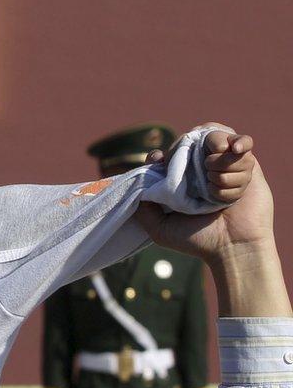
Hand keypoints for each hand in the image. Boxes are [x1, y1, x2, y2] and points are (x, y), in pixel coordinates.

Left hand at [135, 132, 268, 263]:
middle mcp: (202, 169)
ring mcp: (226, 166)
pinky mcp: (250, 167)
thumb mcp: (159, 228)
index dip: (161, 155)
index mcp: (181, 180)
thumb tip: (136, 185)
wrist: (233, 248)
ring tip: (214, 181)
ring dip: (217, 160)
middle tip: (200, 166)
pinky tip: (236, 147)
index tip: (158, 160)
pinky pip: (243, 144)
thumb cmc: (197, 240)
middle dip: (190, 146)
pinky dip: (240, 142)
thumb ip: (143, 207)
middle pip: (193, 139)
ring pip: (218, 141)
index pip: (168, 155)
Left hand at [198, 125, 256, 203]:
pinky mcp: (239, 192)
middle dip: (211, 162)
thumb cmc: (208, 149)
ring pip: (224, 179)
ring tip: (210, 172)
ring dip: (211, 176)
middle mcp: (247, 160)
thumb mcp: (209, 139)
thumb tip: (222, 149)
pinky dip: (212, 189)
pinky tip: (212, 183)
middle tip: (208, 162)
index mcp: (240, 143)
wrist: (205, 166)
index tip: (235, 148)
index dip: (241, 145)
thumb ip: (216, 140)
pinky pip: (222, 193)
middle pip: (227, 163)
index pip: (246, 142)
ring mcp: (246, 177)